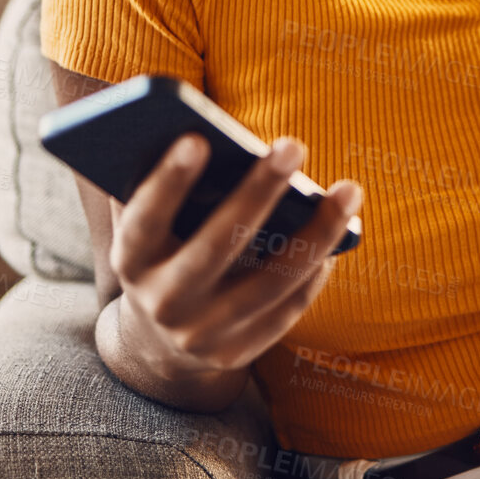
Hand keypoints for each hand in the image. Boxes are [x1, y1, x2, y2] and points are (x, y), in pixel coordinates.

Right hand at [107, 133, 362, 383]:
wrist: (156, 340)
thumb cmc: (163, 248)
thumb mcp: (149, 220)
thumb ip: (157, 180)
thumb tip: (194, 124)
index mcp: (131, 259)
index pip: (145, 219)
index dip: (168, 181)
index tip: (197, 138)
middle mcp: (161, 302)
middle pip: (215, 247)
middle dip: (257, 193)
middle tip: (293, 143)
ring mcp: (200, 335)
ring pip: (269, 283)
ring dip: (316, 234)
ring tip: (348, 189)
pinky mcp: (235, 354)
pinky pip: (286, 310)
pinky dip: (314, 271)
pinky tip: (336, 233)